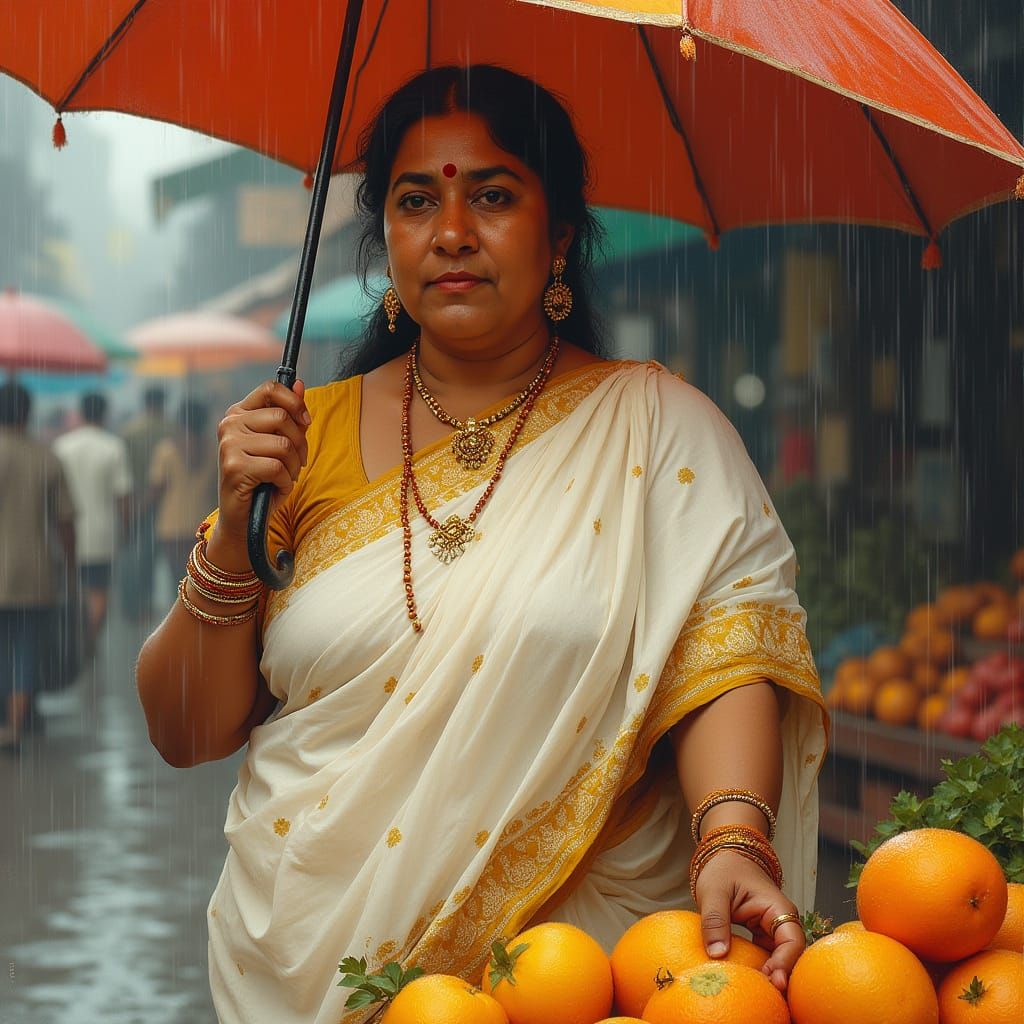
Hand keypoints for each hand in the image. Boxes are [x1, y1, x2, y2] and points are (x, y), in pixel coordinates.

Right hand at [214, 379, 310, 544]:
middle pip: (282, 417)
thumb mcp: (281, 445)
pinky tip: (275, 488)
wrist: (244, 518)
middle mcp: (229, 424)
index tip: (305, 421)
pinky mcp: (234, 466)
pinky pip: (277, 467)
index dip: (295, 402)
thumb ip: (290, 416)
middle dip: (300, 443)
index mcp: (238, 413)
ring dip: (294, 466)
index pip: (270, 388)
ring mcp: (229, 444)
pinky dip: (285, 482)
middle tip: (298, 462)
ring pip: (283, 444)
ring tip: (285, 477)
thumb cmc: (264, 479)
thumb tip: (300, 384)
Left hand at [694, 848, 804, 991]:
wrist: (724, 858)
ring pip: (781, 960)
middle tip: (766, 995)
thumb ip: (715, 921)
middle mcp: (781, 922)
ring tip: (759, 994)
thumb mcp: (714, 892)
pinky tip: (750, 984)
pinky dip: (761, 970)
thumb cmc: (722, 870)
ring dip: (771, 976)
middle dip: (782, 976)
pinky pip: (767, 958)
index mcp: (777, 907)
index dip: (785, 963)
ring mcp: (773, 931)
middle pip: (791, 956)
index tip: (772, 981)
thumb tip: (716, 955)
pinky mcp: (763, 937)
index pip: (792, 941)